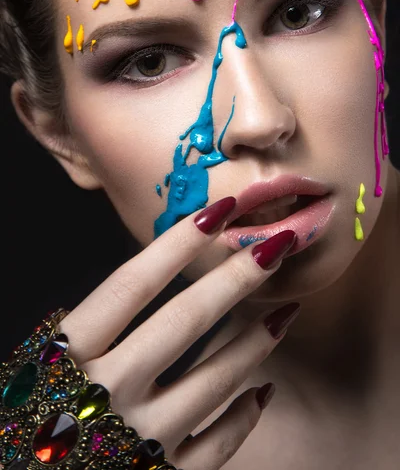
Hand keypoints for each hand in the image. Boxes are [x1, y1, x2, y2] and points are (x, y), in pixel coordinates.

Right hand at [59, 196, 299, 469]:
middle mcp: (106, 393)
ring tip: (285, 309)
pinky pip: (218, 445)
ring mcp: (138, 440)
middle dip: (236, 277)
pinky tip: (263, 389)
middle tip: (277, 244)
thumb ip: (84, 330)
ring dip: (256, 340)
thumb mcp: (37, 362)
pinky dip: (245, 416)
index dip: (178, 244)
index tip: (219, 211)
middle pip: (184, 321)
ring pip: (214, 379)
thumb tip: (145, 287)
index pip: (133, 285)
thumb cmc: (26, 422)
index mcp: (69, 355)